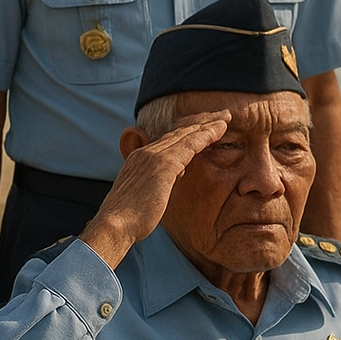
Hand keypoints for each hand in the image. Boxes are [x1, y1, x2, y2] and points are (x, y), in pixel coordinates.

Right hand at [79, 111, 230, 268]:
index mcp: (139, 157)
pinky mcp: (164, 165)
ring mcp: (153, 156)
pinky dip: (205, 136)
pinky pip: (189, 145)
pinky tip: (219, 130)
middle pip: (178, 131)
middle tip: (220, 115)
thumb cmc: (130, 218)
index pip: (168, 139)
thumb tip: (178, 173)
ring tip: (225, 118)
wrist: (116, 224)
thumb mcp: (146, 194)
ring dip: (207, 125)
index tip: (204, 127)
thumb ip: (162, 180)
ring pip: (186, 134)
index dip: (188, 131)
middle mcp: (145, 152)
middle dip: (200, 122)